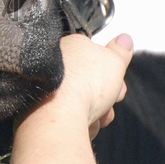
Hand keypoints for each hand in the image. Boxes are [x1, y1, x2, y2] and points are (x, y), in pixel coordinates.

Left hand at [19, 33, 133, 138]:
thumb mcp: (114, 61)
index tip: (118, 83)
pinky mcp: (40, 112)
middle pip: (90, 82)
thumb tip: (124, 38)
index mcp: (69, 46)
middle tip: (112, 99)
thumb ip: (120, 51)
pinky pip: (69, 118)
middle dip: (106, 96)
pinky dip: (80, 123)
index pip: (95, 57)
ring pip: (82, 103)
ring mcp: (45, 89)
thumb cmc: (85, 83)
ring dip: (97, 112)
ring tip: (98, 116)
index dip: (112, 72)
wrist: (59, 114)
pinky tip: (84, 125)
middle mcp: (54, 65)